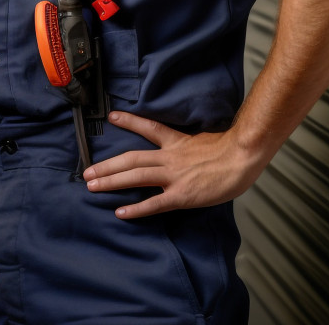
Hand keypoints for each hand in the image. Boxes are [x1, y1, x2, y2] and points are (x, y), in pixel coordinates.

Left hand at [83, 110, 261, 219]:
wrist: (242, 157)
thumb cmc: (229, 150)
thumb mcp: (203, 140)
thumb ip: (188, 145)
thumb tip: (185, 148)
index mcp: (176, 142)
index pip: (148, 128)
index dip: (129, 121)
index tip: (112, 117)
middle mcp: (169, 157)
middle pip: (131, 158)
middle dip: (107, 165)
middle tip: (87, 172)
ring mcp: (174, 176)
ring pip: (136, 177)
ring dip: (112, 181)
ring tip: (92, 186)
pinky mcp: (181, 195)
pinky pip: (154, 203)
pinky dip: (136, 208)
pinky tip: (120, 212)